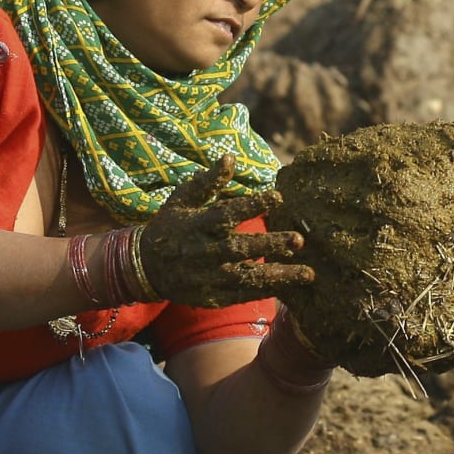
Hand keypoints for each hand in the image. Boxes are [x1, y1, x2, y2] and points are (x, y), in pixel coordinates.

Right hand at [137, 156, 314, 307]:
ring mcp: (207, 277)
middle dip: (271, 245)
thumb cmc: (170, 225)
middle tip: (299, 239)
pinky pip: (241, 295)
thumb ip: (208, 181)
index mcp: (197, 224)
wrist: (144, 267)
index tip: (278, 196)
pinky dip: (264, 291)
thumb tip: (230, 157)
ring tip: (308, 274)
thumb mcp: (182, 199)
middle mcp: (203, 252)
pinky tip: (289, 286)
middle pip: (240, 248)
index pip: (226, 213)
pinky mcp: (211, 296)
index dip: (251, 204)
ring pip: (246, 277)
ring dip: (278, 276)